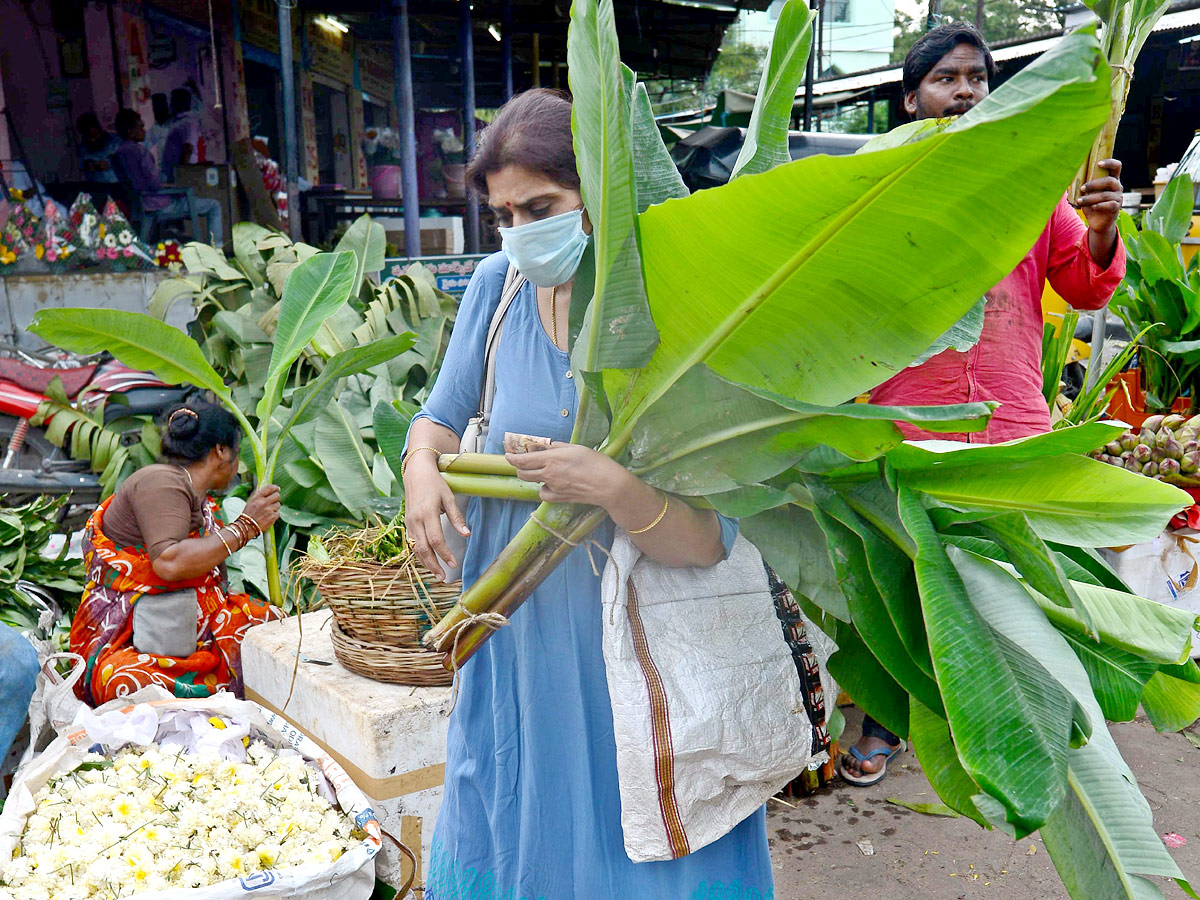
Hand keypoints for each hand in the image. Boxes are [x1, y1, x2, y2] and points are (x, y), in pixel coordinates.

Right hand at [243, 484, 280, 529]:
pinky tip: (268, 517)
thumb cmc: (248, 514)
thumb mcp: (251, 501)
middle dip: (276, 498)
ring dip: (275, 507)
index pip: (269, 488)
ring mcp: (269, 510)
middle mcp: (264, 502)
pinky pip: (278, 513)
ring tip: (268, 511)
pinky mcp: (273, 517)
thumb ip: (259, 495)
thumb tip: (268, 490)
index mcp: (257, 497)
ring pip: (278, 504)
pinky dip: (274, 515)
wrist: (247, 527)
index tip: (277, 489)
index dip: (274, 487)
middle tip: (273, 501)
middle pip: (277, 495)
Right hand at [403, 452, 468, 580]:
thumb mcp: (449, 497)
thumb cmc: (435, 484)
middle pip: (423, 548)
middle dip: (433, 565)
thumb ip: (457, 518)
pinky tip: (429, 560)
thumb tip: (467, 534)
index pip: (436, 539)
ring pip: (416, 548)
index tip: (454, 563)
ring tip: (437, 573)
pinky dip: (420, 554)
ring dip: (426, 562)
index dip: (445, 554)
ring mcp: (409, 522)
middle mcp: (416, 520)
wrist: (416, 473)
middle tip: (443, 577)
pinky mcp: (407, 523)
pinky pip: (413, 542)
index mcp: (428, 513)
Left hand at [506, 442, 630, 506]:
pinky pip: (544, 494)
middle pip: (523, 473)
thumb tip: (547, 446)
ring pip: (533, 483)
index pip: (524, 459)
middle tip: (523, 463)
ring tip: (542, 472)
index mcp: (552, 458)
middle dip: (519, 467)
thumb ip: (558, 447)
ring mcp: (553, 487)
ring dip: (532, 477)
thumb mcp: (577, 448)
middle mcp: (549, 473)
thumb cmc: (596, 463)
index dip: (512, 458)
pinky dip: (545, 489)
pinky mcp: (559, 498)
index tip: (508, 455)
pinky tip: (553, 485)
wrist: (609, 485)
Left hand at [1078, 158, 1122, 236]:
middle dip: (1094, 184)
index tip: (1098, 164)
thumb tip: (1069, 175)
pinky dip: (1099, 205)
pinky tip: (1092, 207)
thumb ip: (1084, 184)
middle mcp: (1117, 186)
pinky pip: (1109, 205)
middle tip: (1082, 188)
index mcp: (1112, 179)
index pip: (1116, 166)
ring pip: (1105, 195)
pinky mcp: (1116, 207)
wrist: (1098, 221)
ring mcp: (1118, 197)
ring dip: (1090, 198)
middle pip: (1109, 181)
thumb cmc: (1092, 203)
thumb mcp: (1087, 192)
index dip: (1109, 163)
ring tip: (1079, 201)